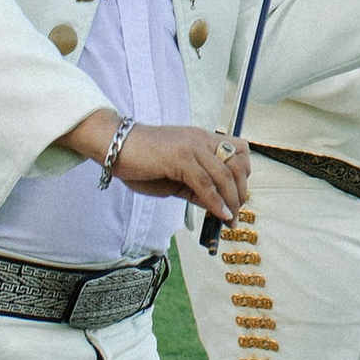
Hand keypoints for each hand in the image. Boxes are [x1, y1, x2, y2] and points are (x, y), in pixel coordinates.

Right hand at [63, 110, 248, 222]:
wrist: (115, 146)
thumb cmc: (142, 161)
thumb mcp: (175, 176)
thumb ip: (195, 187)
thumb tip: (214, 205)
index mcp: (202, 139)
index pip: (239, 150)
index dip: (243, 175)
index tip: (238, 197)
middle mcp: (201, 139)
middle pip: (237, 164)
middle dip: (240, 192)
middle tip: (236, 215)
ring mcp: (192, 146)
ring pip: (224, 175)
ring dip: (231, 202)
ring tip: (229, 220)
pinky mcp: (180, 158)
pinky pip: (205, 183)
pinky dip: (215, 202)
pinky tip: (218, 215)